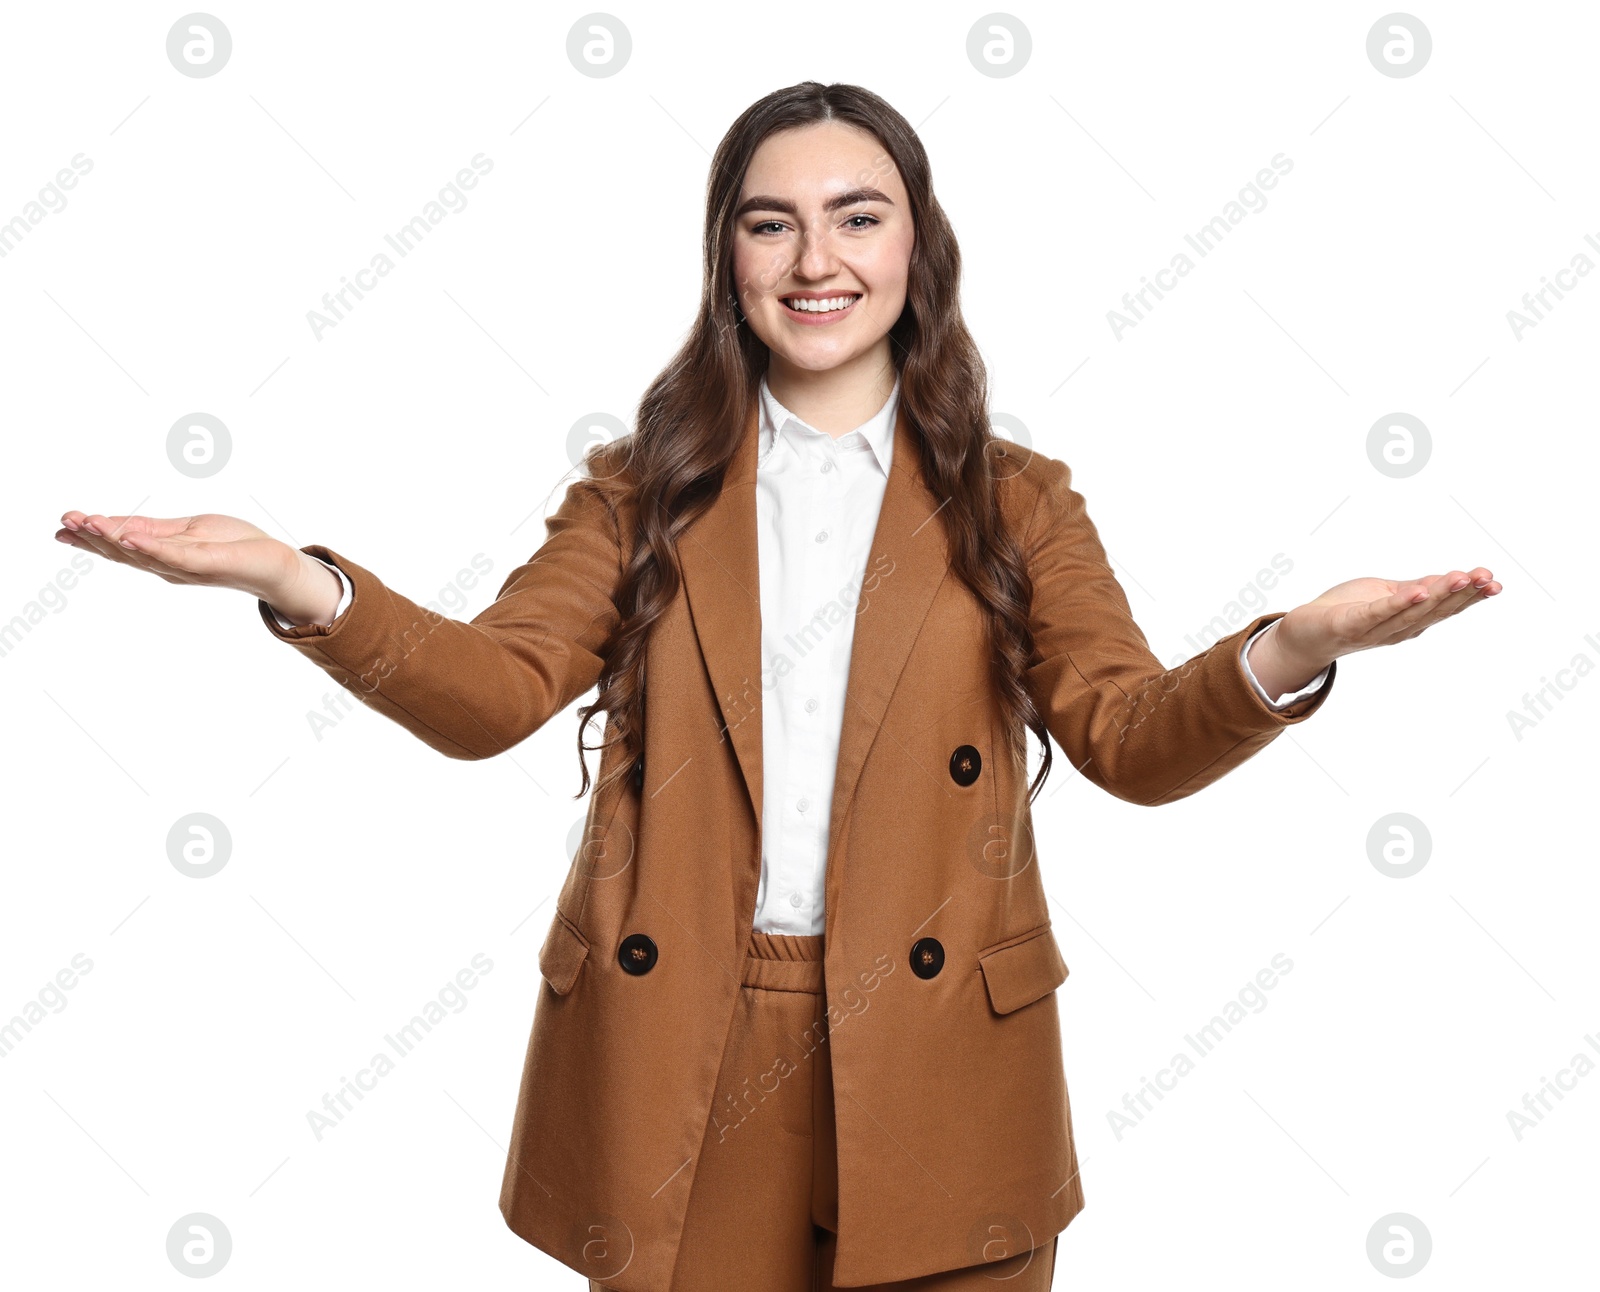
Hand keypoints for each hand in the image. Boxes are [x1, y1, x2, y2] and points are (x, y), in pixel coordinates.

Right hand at [54, 510, 326, 614]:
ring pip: (141, 553)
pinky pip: (173, 555)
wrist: (273, 563)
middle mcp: (167, 565)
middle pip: (123, 551)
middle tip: (64, 523)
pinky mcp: (205, 563)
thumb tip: (117, 525)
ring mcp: (184, 566)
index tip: (63, 525)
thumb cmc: (233, 545)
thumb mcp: (187, 530)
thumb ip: (155, 530)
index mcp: (162, 554)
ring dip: (113, 539)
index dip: (92, 535)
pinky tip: (130, 536)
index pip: (121, 542)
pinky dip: (150, 546)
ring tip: (87, 525)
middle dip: (92, 537)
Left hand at [1257, 569, 1502, 692]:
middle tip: (1486, 577)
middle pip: (1435, 610)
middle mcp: (1398, 630)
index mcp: (1410, 621)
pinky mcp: (1351, 626)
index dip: (1471, 596)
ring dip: (1439, 595)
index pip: (1445, 607)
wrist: (1305, 632)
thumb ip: (1417, 589)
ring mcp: (1375, 630)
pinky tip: (1417, 592)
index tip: (1495, 581)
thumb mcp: (1388, 594)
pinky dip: (1398, 604)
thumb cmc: (1348, 610)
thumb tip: (1453, 578)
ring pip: (1412, 612)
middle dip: (1463, 593)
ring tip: (1460, 577)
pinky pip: (1378, 614)